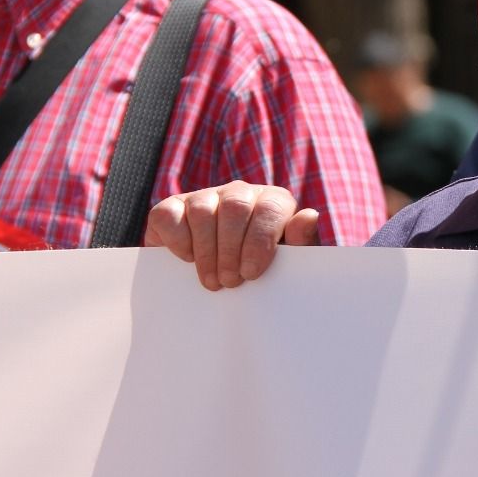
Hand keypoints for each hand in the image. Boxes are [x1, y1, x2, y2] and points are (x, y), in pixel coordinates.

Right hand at [144, 181, 319, 290]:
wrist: (223, 283)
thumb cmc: (261, 273)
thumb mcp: (288, 264)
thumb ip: (301, 244)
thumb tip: (309, 216)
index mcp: (272, 202)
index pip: (270, 208)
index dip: (260, 240)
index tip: (250, 273)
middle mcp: (239, 193)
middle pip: (236, 206)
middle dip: (231, 249)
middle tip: (230, 282)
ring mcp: (205, 197)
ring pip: (203, 209)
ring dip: (207, 251)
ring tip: (212, 281)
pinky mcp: (173, 207)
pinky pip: (169, 214)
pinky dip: (176, 240)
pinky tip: (188, 259)